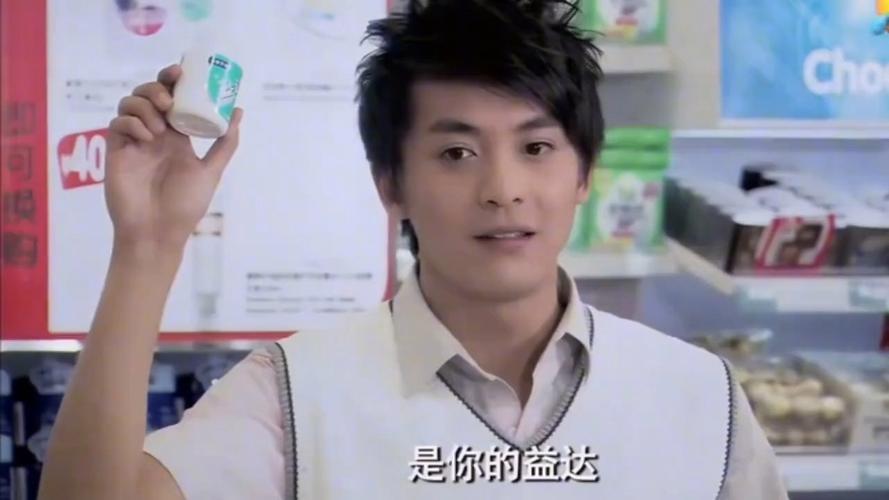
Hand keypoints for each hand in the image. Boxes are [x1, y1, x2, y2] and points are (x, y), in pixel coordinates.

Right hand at [105, 64, 242, 252]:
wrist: (158, 231)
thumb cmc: (185, 205)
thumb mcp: (211, 171)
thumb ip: (225, 143)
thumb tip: (238, 111)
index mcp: (177, 136)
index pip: (172, 97)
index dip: (173, 79)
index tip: (182, 71)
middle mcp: (154, 134)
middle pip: (148, 94)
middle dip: (157, 87)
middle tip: (170, 99)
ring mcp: (134, 141)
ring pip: (130, 103)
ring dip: (145, 105)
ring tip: (160, 126)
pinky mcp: (117, 151)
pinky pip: (117, 124)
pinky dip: (132, 122)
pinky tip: (148, 137)